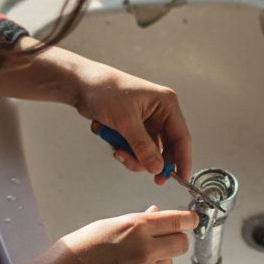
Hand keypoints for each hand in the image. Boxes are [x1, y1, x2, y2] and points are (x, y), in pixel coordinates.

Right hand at [44, 206, 196, 263]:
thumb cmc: (74, 251)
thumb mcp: (105, 226)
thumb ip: (134, 222)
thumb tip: (154, 216)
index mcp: (136, 226)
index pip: (179, 220)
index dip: (189, 220)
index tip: (192, 220)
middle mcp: (145, 248)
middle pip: (182, 243)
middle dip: (177, 239)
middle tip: (165, 238)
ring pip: (169, 262)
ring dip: (161, 257)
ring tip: (138, 256)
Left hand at [74, 62, 191, 184]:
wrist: (81, 84)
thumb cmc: (105, 90)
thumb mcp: (125, 121)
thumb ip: (142, 146)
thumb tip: (157, 167)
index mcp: (166, 104)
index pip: (181, 137)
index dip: (182, 160)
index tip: (180, 179)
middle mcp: (159, 113)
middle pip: (166, 148)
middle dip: (152, 161)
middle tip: (147, 176)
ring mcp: (146, 122)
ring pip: (148, 152)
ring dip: (133, 157)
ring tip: (117, 151)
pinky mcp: (132, 128)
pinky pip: (135, 149)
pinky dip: (125, 151)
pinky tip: (113, 142)